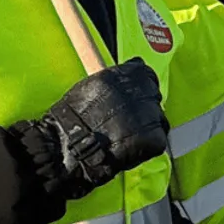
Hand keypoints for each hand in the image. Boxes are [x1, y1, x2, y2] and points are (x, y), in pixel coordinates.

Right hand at [24, 60, 168, 198]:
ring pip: (158, 120)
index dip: (141, 87)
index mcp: (126, 74)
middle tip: (125, 124)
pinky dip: (145, 147)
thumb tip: (131, 73)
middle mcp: (141, 91)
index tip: (134, 97)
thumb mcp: (90, 85)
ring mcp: (149, 114)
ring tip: (124, 139)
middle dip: (143, 109)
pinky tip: (127, 150)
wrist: (65, 147)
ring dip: (145, 128)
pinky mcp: (154, 137)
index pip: (146, 74)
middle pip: (153, 97)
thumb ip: (114, 79)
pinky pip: (157, 140)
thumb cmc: (71, 119)